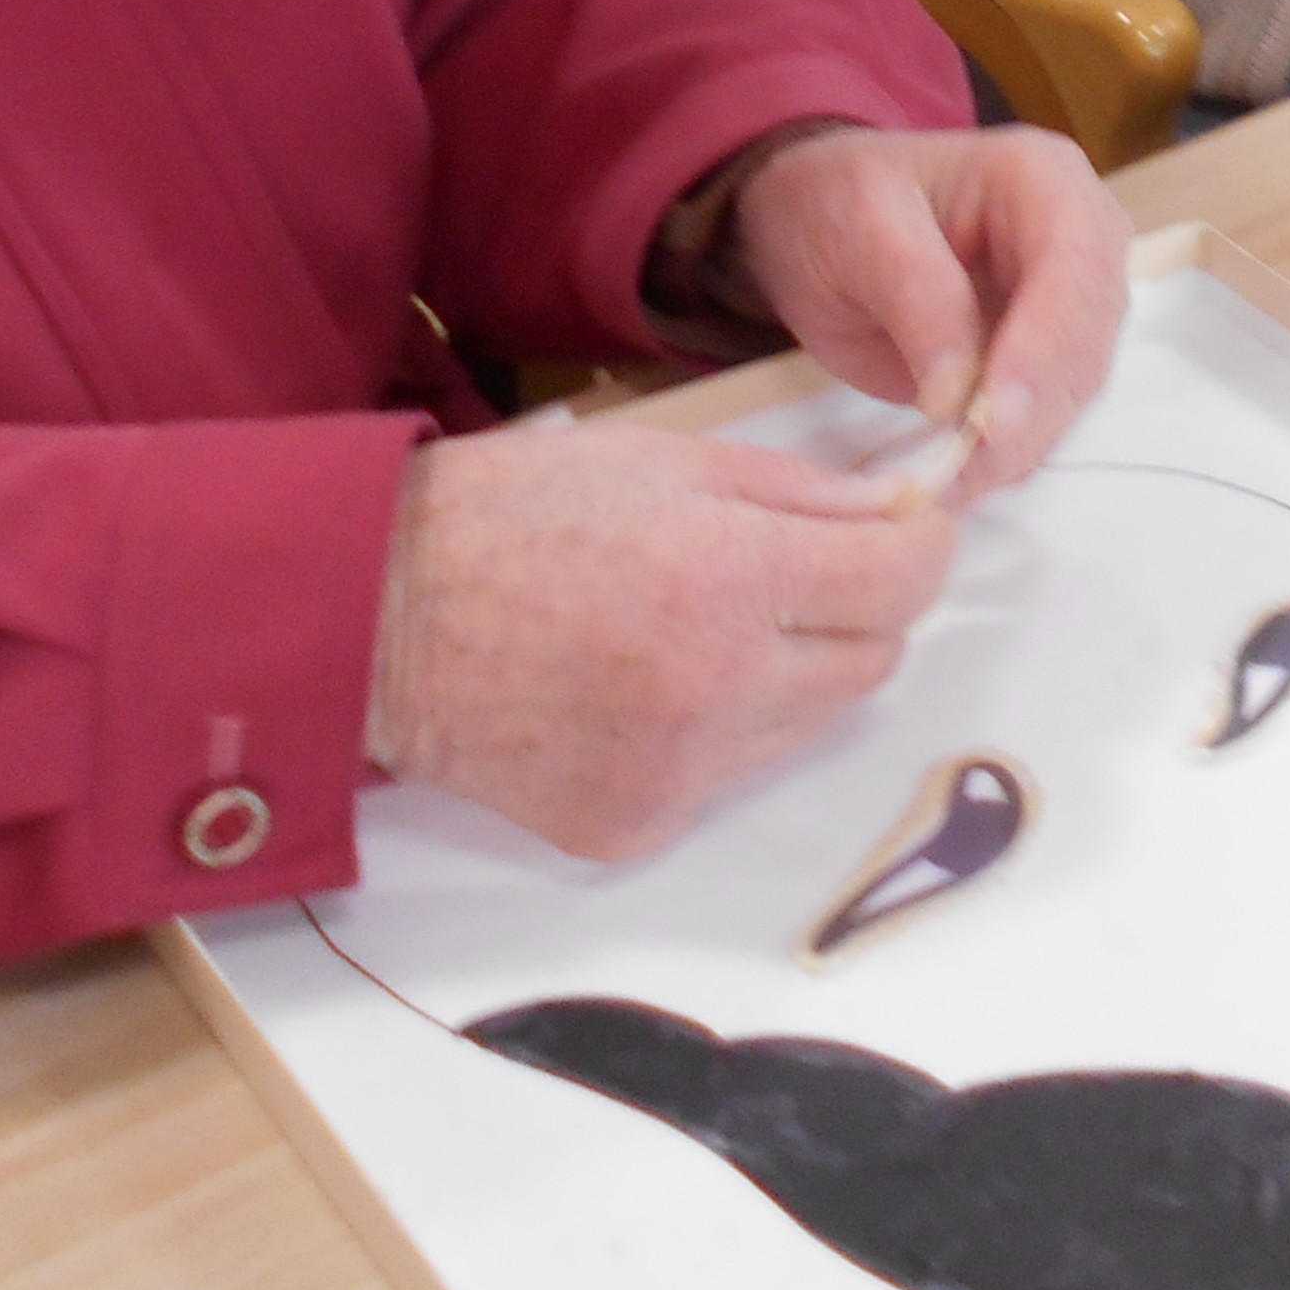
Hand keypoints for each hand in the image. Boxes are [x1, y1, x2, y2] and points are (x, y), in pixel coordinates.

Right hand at [365, 419, 955, 859]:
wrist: (372, 619)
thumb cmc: (513, 514)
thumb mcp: (668, 460)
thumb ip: (802, 494)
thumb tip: (902, 516)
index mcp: (726, 580)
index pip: (905, 580)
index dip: (916, 545)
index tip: (898, 529)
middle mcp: (715, 691)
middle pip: (873, 660)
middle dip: (853, 609)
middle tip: (785, 573)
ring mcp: (675, 776)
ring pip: (808, 724)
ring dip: (789, 673)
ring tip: (697, 627)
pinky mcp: (633, 829)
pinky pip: (728, 778)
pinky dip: (714, 735)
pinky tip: (640, 688)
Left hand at [729, 125, 1132, 500]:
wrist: (816, 218)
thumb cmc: (836, 204)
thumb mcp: (858, 229)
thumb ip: (916, 296)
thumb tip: (957, 395)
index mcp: (1043, 180)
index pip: (1072, 269)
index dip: (1043, 349)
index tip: (991, 424)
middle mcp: (1080, 238)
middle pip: (1088, 337)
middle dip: (1032, 412)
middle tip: (964, 472)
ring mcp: (1070, 298)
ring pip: (1077, 385)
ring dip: (1021, 442)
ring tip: (950, 481)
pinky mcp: (1045, 351)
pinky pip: (1049, 408)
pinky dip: (1009, 448)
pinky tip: (961, 472)